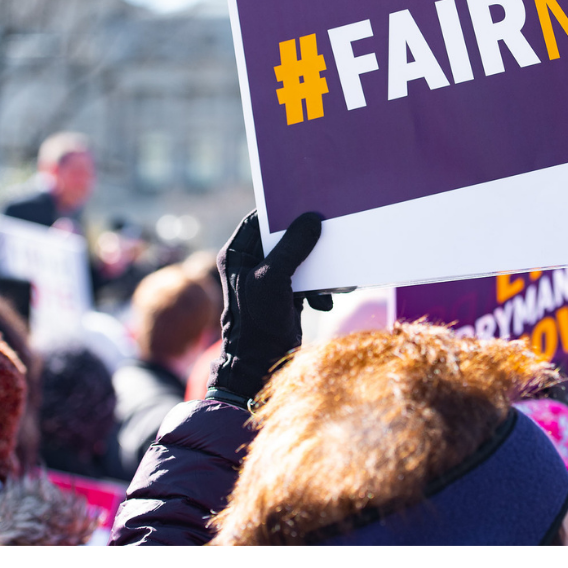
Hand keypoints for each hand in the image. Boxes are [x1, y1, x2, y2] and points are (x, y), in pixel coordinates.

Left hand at [206, 210, 331, 404]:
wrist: (260, 366)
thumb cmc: (256, 321)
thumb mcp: (274, 278)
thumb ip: (293, 247)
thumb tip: (312, 219)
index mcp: (236, 254)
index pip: (258, 221)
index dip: (280, 211)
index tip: (305, 202)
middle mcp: (250, 264)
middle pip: (282, 238)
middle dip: (305, 238)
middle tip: (328, 227)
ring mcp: (268, 280)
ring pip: (298, 258)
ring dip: (316, 265)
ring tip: (331, 273)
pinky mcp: (284, 295)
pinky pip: (306, 280)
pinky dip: (318, 288)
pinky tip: (324, 301)